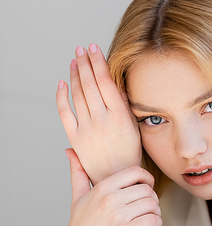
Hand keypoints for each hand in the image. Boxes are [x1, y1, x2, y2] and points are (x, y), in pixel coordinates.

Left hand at [57, 44, 142, 184]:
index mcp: (120, 116)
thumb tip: (115, 82)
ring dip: (75, 74)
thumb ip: (125, 104)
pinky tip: (62, 83)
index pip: (105, 81)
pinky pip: (65, 112)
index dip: (98, 62)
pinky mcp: (75, 138)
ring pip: (77, 95)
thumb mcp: (134, 126)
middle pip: (90, 84)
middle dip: (85, 63)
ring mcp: (87, 129)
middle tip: (82, 49)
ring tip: (74, 61)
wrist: (117, 177)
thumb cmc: (129, 153)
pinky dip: (62, 96)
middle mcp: (102, 120)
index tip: (94, 49)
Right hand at [59, 149, 161, 225]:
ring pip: (152, 204)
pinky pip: (153, 220)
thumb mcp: (77, 197)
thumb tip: (70, 151)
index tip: (146, 184)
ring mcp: (119, 216)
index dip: (146, 177)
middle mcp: (111, 200)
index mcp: (102, 188)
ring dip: (155, 210)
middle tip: (147, 205)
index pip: (135, 172)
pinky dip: (156, 223)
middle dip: (151, 197)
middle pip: (147, 189)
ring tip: (149, 215)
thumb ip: (77, 173)